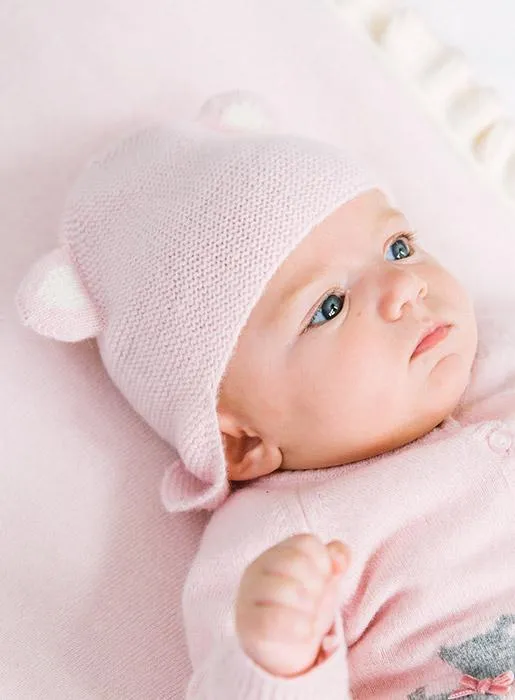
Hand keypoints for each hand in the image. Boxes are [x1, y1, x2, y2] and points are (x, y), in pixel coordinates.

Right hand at [236, 534, 349, 677]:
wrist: (280, 650)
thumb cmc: (302, 607)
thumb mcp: (324, 580)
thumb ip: (336, 560)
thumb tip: (340, 560)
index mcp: (277, 554)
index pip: (307, 543)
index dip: (325, 563)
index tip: (325, 582)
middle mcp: (259, 569)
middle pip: (297, 562)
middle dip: (317, 587)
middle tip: (315, 604)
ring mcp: (250, 595)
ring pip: (288, 589)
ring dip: (310, 609)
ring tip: (309, 621)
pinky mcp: (248, 625)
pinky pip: (273, 620)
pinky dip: (297, 627)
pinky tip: (304, 632)